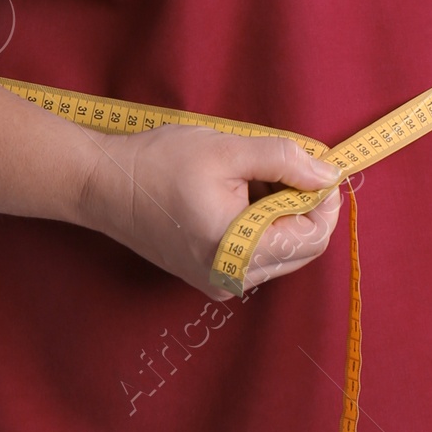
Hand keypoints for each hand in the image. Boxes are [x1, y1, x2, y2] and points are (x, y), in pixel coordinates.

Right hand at [78, 123, 342, 297]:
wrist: (102, 184)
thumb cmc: (159, 163)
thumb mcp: (228, 149)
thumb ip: (285, 158)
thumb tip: (329, 172)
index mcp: (239, 253)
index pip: (313, 238)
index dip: (323, 199)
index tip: (314, 164)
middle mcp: (233, 279)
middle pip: (301, 248)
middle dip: (301, 203)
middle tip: (277, 164)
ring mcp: (220, 281)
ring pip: (280, 249)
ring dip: (280, 211)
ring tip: (248, 176)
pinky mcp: (210, 275)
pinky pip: (256, 253)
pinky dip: (259, 222)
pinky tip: (235, 193)